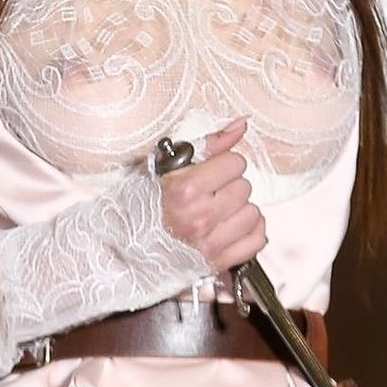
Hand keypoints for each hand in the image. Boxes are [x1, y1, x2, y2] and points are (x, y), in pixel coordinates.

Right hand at [158, 116, 266, 273]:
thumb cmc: (147, 203)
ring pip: (253, 213)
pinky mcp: (218, 262)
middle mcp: (199, 217)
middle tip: (212, 193)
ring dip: (239, 210)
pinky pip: (256, 239)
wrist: (130, 246)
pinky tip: (232, 226)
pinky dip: (249, 232)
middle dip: (230, 187)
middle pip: (244, 187)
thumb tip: (242, 124)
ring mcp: (209, 243)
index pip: (235, 163)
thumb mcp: (168, 166)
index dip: (223, 164)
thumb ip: (210, 143)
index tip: (211, 171)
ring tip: (219, 211)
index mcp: (185, 189)